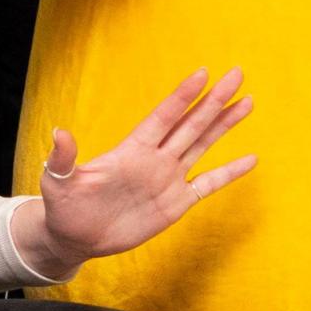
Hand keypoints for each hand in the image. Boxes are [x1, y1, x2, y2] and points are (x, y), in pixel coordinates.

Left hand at [21, 68, 257, 268]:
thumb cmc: (65, 207)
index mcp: (132, 149)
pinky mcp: (176, 203)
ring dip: (224, 124)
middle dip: (214, 100)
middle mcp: (155, 159)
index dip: (182, 97)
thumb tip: (58, 133)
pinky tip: (251, 159)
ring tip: (247, 102)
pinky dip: (229, 173)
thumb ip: (63, 159)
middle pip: (191, 123)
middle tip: (237, 74)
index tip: (202, 73)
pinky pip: (208, 184)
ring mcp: (168, 179)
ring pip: (203, 145)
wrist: (76, 237)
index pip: (163, 117)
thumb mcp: (59, 183)